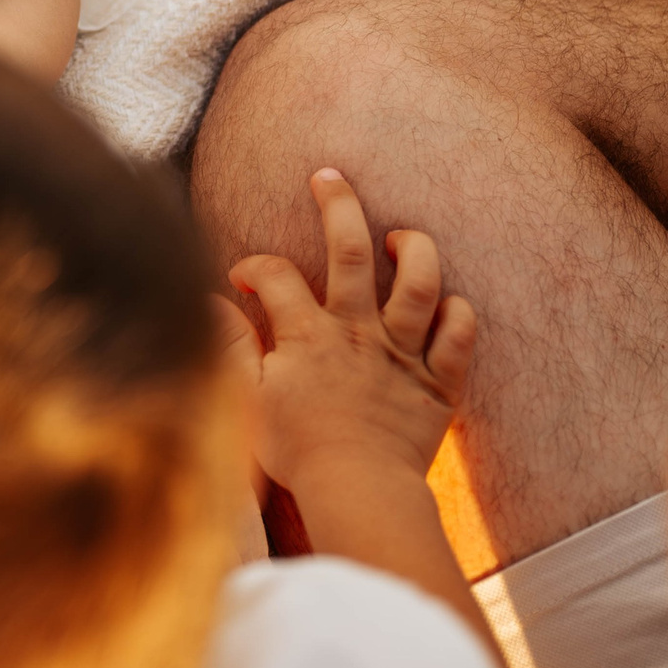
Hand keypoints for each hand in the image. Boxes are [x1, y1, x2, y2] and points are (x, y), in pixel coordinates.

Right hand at [226, 168, 476, 491]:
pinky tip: (448, 304)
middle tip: (329, 177)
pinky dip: (459, 313)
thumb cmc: (297, 451)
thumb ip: (228, 346)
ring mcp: (402, 353)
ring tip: (400, 236)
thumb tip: (207, 303)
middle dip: (338, 204)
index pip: (276, 274)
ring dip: (413, 248)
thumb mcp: (245, 398)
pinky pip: (460, 335)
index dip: (254, 266)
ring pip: (419, 282)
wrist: (357, 491)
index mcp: (307, 334)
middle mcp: (357, 332)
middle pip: (350, 250)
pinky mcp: (438, 383)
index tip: (243, 278)